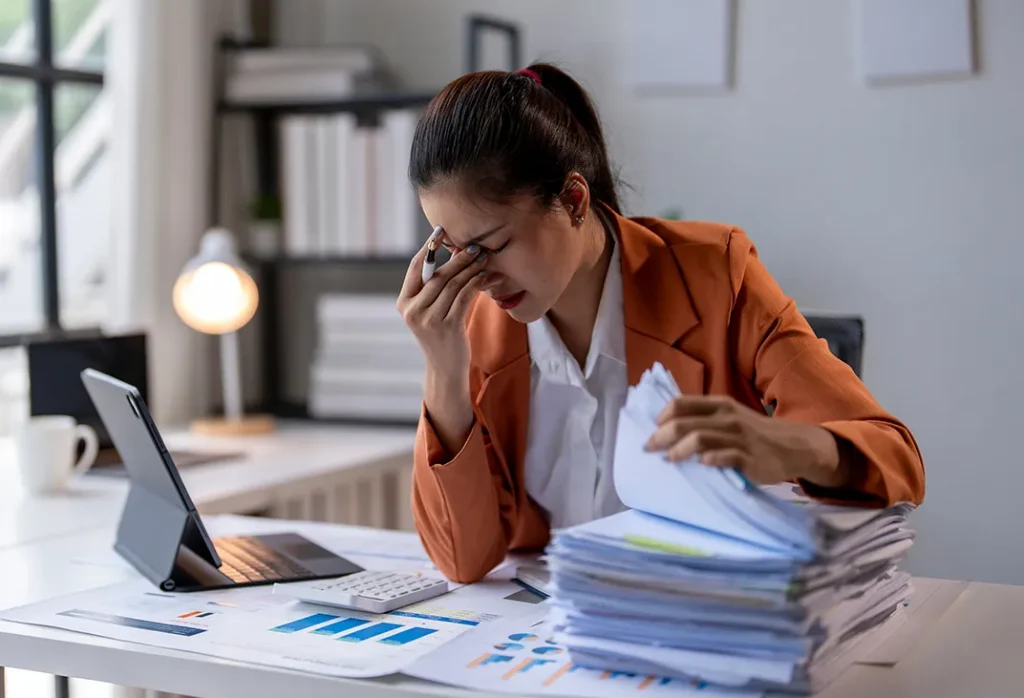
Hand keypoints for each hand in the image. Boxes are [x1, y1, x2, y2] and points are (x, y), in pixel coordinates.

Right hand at [397, 230, 487, 456]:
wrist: (445, 368)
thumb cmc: (441, 335)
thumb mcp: (431, 311)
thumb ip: (434, 287)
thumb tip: (453, 252)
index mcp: (404, 303)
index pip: (415, 268)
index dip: (428, 247)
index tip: (441, 231)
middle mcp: (413, 310)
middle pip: (438, 275)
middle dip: (457, 258)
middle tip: (474, 245)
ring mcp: (428, 319)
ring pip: (452, 285)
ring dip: (470, 269)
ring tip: (483, 258)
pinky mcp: (447, 326)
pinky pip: (463, 297)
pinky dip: (475, 284)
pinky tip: (483, 276)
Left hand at [644, 395, 847, 487]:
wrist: (793, 446)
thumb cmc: (753, 434)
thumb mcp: (730, 417)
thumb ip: (705, 419)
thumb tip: (668, 429)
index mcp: (719, 405)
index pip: (681, 403)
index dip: (663, 416)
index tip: (653, 430)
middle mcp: (726, 417)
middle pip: (684, 422)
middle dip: (661, 436)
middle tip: (649, 449)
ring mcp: (738, 437)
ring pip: (700, 438)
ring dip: (679, 449)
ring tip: (669, 459)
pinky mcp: (749, 458)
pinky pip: (725, 457)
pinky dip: (709, 460)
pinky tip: (701, 465)